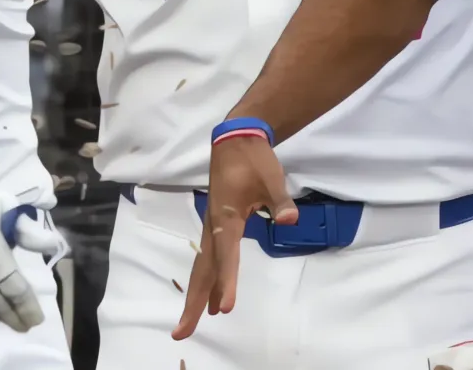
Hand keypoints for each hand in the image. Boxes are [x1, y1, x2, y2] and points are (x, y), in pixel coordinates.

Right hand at [173, 135, 296, 339]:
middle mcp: (214, 227)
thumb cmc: (253, 159)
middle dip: (193, 302)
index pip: (226, 257)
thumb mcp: (271, 177)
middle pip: (202, 270)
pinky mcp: (215, 225)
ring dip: (196, 293)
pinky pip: (207, 258)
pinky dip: (204, 279)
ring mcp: (211, 227)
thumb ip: (279, 200)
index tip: (225, 309)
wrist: (236, 140)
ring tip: (191, 321)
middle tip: (182, 332)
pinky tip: (208, 293)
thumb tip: (290, 218)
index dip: (226, 282)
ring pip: (201, 266)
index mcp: (226, 218)